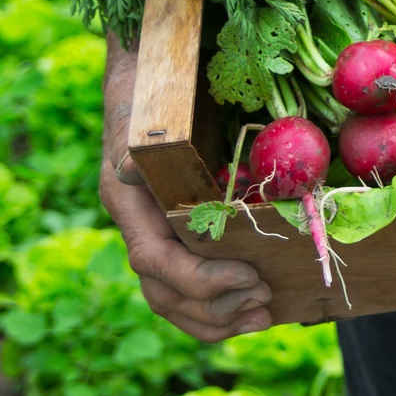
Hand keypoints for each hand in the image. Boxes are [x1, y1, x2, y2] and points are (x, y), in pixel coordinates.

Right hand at [99, 37, 273, 341]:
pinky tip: (257, 307)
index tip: (249, 277)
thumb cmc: (153, 96)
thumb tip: (130, 166)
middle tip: (265, 299)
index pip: (155, 262)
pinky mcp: (181, 236)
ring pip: (174, 298)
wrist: (149, 79)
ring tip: (264, 314)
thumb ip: (141, 145)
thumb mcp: (147, 115)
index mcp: (129, 207)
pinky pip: (191, 285)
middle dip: (214, 306)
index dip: (200, 280)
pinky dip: (220, 303)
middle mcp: (140, 228)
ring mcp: (157, 235)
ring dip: (219, 316)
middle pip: (164, 292)